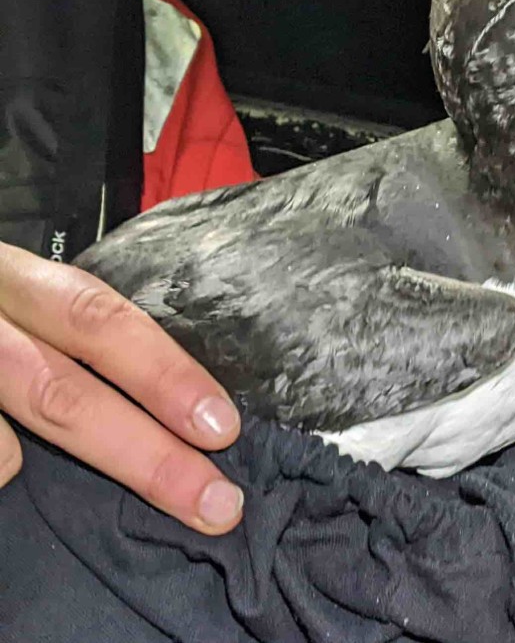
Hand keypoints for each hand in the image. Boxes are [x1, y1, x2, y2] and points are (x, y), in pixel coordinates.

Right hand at [0, 241, 242, 534]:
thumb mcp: (18, 297)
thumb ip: (71, 334)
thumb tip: (177, 406)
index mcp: (14, 280)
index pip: (100, 319)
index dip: (164, 373)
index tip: (223, 427)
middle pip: (63, 393)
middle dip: (146, 457)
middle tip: (214, 504)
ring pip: (1, 443)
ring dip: (44, 472)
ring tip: (61, 478)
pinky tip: (5, 464)